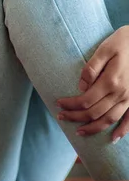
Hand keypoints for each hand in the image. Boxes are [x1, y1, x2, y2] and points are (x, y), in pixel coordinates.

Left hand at [56, 26, 128, 142]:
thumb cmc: (123, 42)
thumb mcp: (105, 49)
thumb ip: (92, 68)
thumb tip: (80, 86)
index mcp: (111, 81)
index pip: (86, 100)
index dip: (71, 105)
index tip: (59, 104)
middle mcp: (121, 94)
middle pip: (94, 113)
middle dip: (76, 117)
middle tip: (61, 117)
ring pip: (109, 120)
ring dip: (93, 128)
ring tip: (79, 131)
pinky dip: (122, 131)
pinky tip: (113, 138)